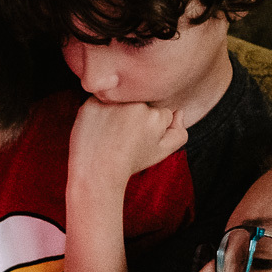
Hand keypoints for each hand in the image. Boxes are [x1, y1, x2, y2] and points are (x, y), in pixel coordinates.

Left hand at [68, 98, 187, 186]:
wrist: (97, 172)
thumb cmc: (131, 162)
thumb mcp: (162, 152)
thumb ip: (179, 133)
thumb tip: (179, 112)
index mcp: (156, 115)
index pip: (159, 112)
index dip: (149, 128)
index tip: (139, 140)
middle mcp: (135, 105)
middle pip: (140, 103)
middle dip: (135, 117)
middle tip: (124, 138)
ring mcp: (112, 102)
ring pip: (121, 99)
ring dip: (118, 111)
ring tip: (111, 133)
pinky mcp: (91, 103)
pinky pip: (100, 100)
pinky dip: (99, 112)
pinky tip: (97, 128)